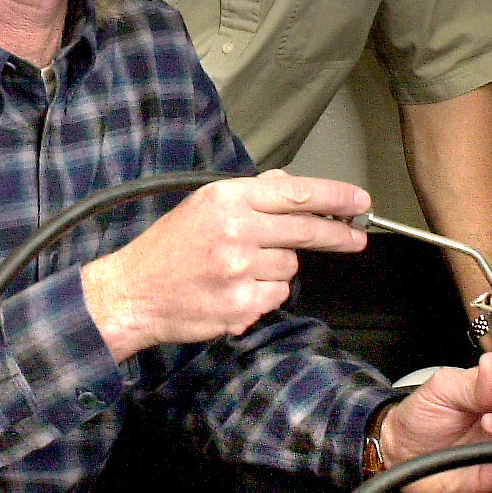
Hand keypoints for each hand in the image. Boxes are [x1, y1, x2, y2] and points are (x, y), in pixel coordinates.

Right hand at [81, 169, 368, 360]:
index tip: (359, 201)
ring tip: (239, 270)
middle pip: (305, 230)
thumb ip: (251, 195)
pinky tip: (235, 291)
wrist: (132, 293)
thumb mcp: (203, 205)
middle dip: (337, 234)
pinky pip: (276, 297)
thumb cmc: (167, 249)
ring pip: (290, 267)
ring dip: (277, 269)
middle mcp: (235, 231)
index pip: (295, 193)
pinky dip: (264, 295)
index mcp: (225, 199)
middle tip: (356, 237)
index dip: (334, 197)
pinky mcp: (241, 306)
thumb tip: (293, 186)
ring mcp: (239, 271)